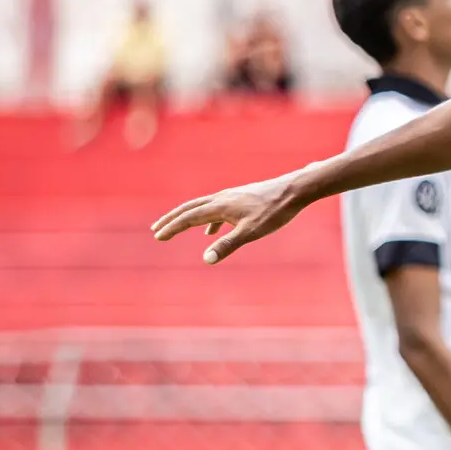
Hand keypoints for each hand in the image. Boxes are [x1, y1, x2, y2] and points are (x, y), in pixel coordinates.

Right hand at [152, 174, 304, 263]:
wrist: (294, 190)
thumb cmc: (274, 212)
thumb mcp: (251, 232)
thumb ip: (227, 245)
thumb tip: (206, 259)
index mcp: (220, 206)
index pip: (189, 217)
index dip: (172, 228)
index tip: (158, 236)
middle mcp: (221, 198)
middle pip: (190, 208)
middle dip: (172, 219)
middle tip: (156, 230)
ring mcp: (231, 196)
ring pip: (202, 207)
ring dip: (187, 217)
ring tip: (177, 228)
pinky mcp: (241, 198)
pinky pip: (217, 209)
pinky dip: (207, 219)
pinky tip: (211, 230)